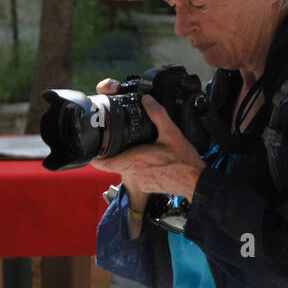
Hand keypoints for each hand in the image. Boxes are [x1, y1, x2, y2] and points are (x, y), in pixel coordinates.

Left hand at [89, 93, 204, 202]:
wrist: (196, 183)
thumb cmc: (184, 162)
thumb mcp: (172, 133)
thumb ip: (158, 115)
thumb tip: (147, 100)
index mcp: (134, 160)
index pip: (104, 164)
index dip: (94, 158)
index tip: (91, 151)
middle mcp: (134, 173)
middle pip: (114, 164)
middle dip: (114, 153)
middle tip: (117, 143)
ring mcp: (140, 182)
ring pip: (125, 170)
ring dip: (127, 161)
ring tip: (137, 150)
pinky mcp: (147, 187)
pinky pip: (137, 176)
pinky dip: (139, 168)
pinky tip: (149, 161)